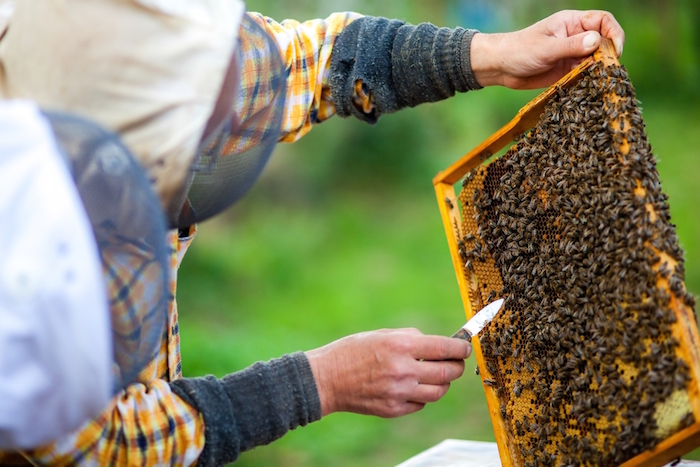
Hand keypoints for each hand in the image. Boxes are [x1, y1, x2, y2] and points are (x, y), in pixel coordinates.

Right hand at [305, 328, 471, 417]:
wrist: (327, 379)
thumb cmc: (352, 351)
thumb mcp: (381, 334)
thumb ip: (411, 338)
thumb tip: (436, 345)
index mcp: (401, 346)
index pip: (445, 348)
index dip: (461, 348)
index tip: (465, 347)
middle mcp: (404, 370)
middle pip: (448, 372)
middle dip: (457, 366)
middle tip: (456, 362)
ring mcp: (399, 392)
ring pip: (438, 392)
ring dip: (443, 383)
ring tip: (436, 376)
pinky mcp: (394, 409)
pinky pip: (421, 404)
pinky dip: (422, 396)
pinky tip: (413, 387)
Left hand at [470, 10, 624, 88]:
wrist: (500, 67)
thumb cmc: (519, 50)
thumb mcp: (546, 48)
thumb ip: (571, 46)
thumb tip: (597, 41)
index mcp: (572, 22)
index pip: (603, 21)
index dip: (614, 33)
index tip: (614, 51)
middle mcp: (575, 36)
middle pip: (603, 42)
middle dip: (609, 55)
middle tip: (608, 71)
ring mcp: (572, 54)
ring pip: (596, 60)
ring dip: (600, 70)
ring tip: (601, 82)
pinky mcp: (567, 70)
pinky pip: (585, 74)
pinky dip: (590, 81)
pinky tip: (590, 88)